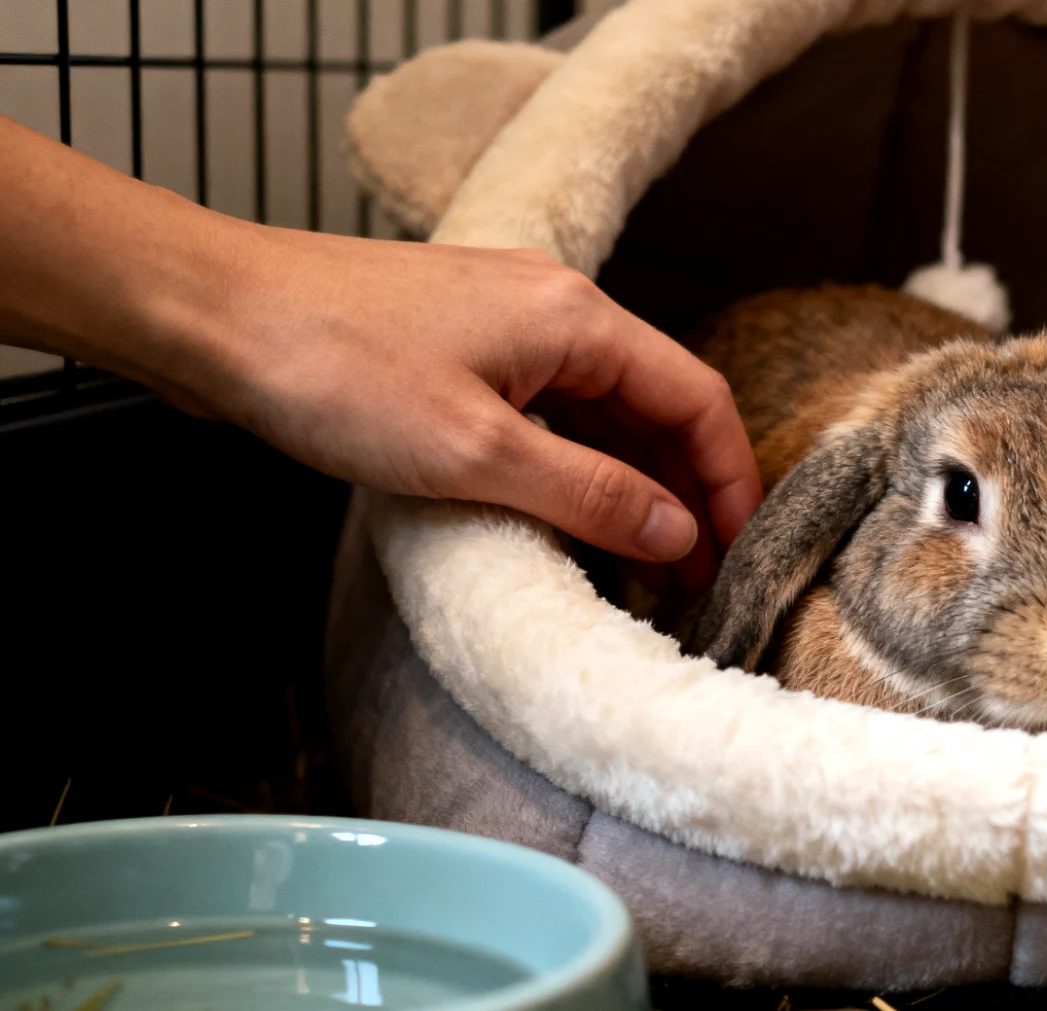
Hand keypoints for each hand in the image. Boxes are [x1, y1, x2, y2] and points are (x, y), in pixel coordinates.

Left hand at [0, 116, 758, 578]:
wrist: (210, 313)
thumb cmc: (331, 367)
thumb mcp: (476, 453)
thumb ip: (591, 494)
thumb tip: (680, 534)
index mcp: (576, 316)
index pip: (696, 397)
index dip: (729, 479)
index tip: (740, 551)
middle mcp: (554, 306)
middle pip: (655, 403)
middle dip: (686, 488)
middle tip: (698, 575)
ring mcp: (505, 323)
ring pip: (601, 407)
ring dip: (631, 480)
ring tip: (645, 561)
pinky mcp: (459, 347)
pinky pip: (548, 406)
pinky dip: (576, 461)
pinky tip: (573, 513)